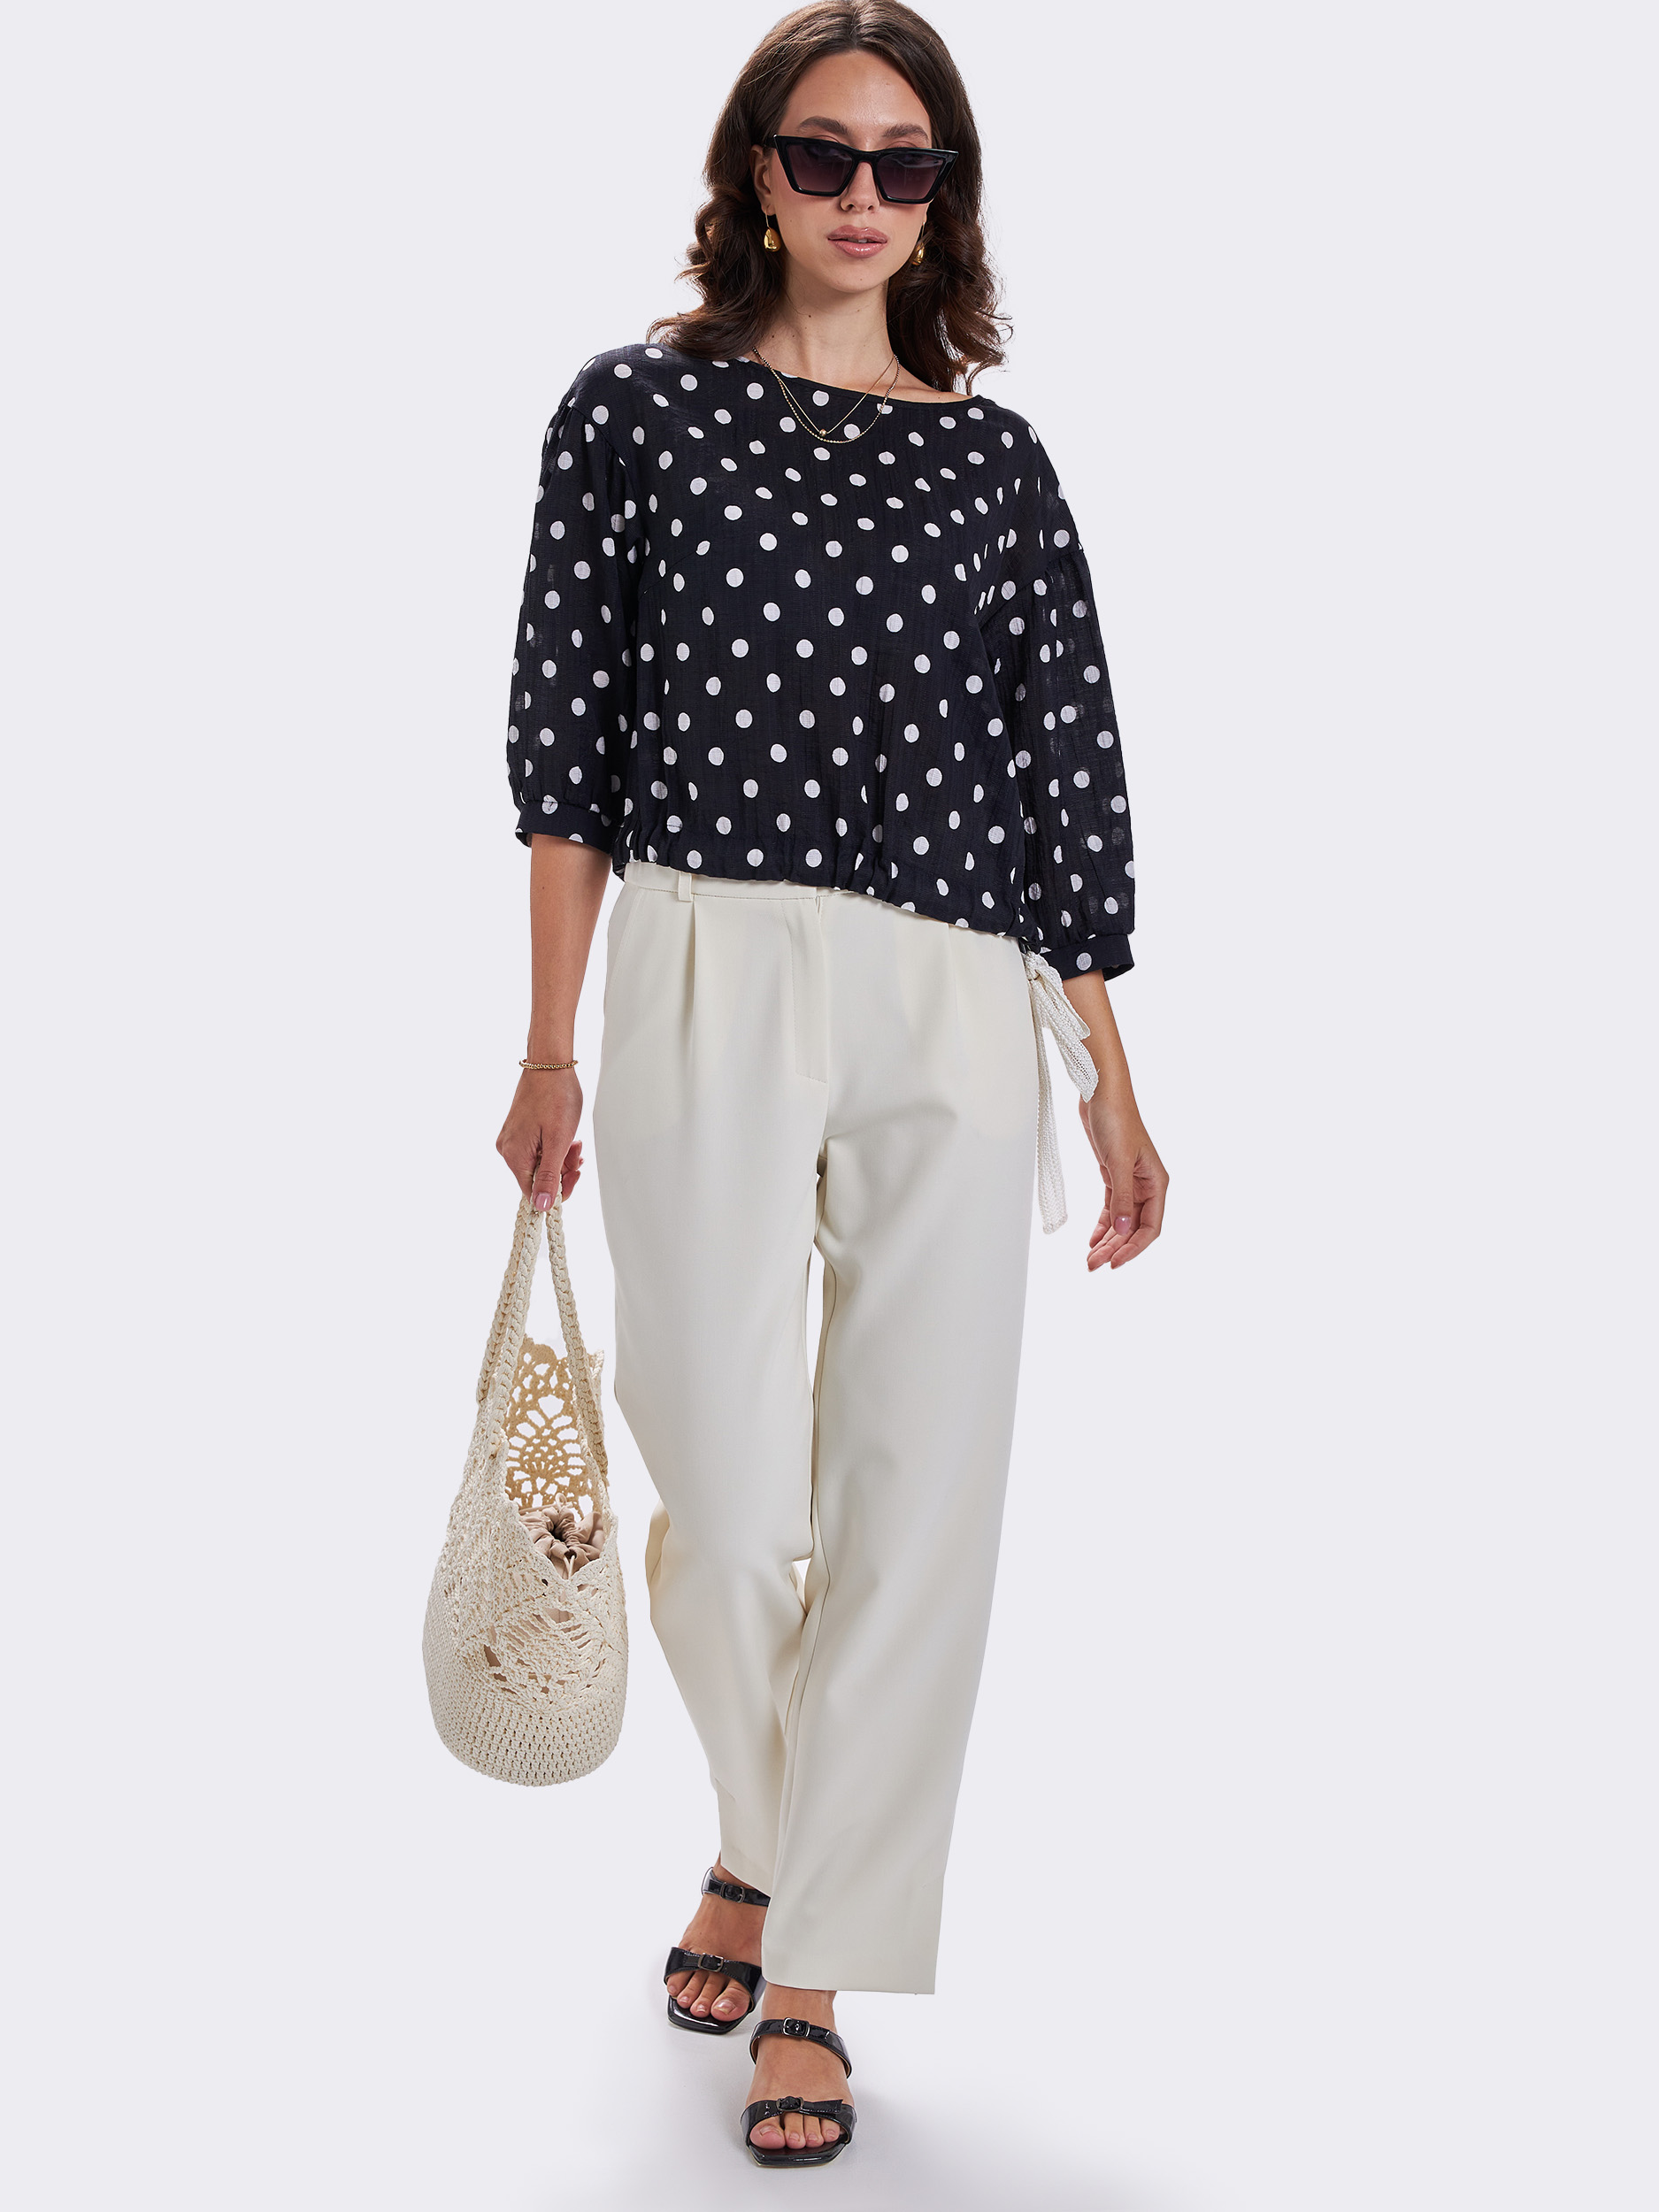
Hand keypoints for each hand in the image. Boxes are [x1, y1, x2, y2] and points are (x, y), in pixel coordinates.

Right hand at [496, 1068, 584, 1210]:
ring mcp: (511, 1139)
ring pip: (540, 1163)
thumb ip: (550, 1176)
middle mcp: (507, 1149)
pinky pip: (537, 1150)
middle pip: (537, 1178)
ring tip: (574, 1141)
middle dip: (562, 1170)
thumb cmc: (557, 1097)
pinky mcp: (518, 1130)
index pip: (533, 1192)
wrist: (549, 1063)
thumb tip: (542, 1207)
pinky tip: (567, 1137)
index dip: (558, 1190)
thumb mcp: (558, 1141)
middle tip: (577, 1152)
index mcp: (514, 1156)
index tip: (576, 1174)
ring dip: (561, 1157)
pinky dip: (553, 1147)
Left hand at [1078, 1089, 1167, 1271]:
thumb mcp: (1117, 1161)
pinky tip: (1093, 1239)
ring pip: (1121, 1220)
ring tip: (1090, 1258)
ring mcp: (1130, 1181)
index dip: (1134, 1248)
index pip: (1150, 1227)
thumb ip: (1121, 1197)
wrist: (1101, 1093)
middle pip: (1133, 1227)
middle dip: (1115, 1248)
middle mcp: (1146, 1185)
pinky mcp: (1114, 1175)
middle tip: (1094, 1265)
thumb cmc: (1116, 1119)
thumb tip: (1121, 1229)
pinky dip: (1103, 1225)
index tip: (1115, 1263)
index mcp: (1156, 1182)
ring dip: (1107, 1240)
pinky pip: (1111, 1208)